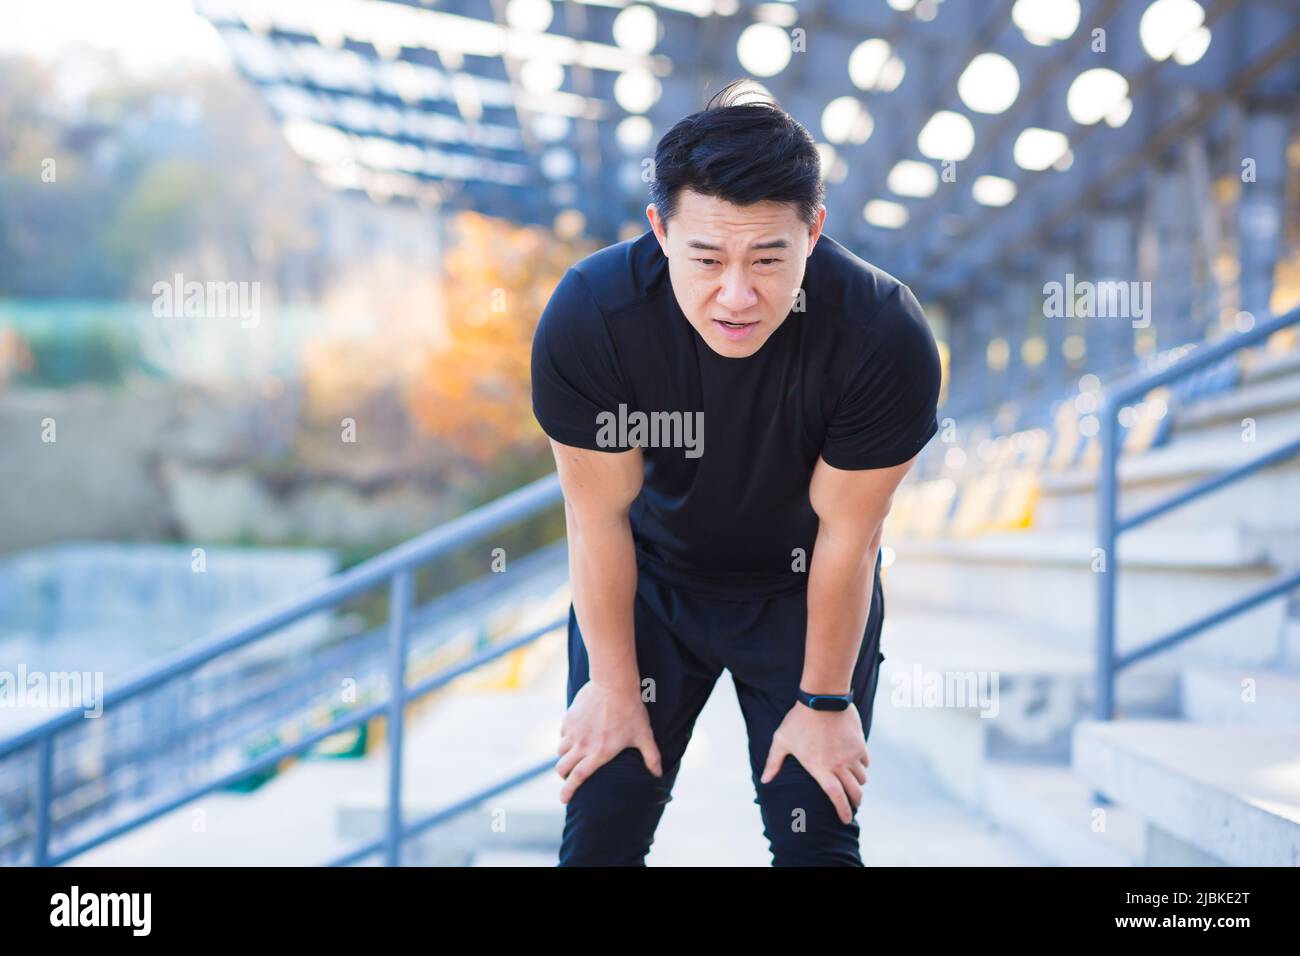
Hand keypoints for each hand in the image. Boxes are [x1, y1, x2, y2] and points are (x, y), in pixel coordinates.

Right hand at [556, 679, 662, 802]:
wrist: (614, 684)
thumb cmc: (631, 710)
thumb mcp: (644, 735)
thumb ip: (652, 757)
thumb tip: (658, 775)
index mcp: (599, 752)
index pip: (578, 777)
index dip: (569, 791)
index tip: (563, 800)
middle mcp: (583, 744)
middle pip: (563, 768)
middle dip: (563, 777)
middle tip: (568, 778)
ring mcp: (573, 731)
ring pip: (560, 751)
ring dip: (564, 757)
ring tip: (573, 757)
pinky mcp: (569, 718)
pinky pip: (562, 735)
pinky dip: (565, 740)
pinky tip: (574, 737)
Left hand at [760, 702, 868, 823]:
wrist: (821, 698)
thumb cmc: (798, 720)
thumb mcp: (781, 741)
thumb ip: (773, 762)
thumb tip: (764, 780)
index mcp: (820, 768)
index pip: (836, 797)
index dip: (843, 810)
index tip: (845, 820)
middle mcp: (839, 765)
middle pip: (855, 792)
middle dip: (856, 802)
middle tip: (853, 804)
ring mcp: (851, 755)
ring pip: (862, 778)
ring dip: (858, 783)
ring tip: (852, 783)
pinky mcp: (860, 744)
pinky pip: (866, 762)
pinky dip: (862, 766)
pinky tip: (855, 763)